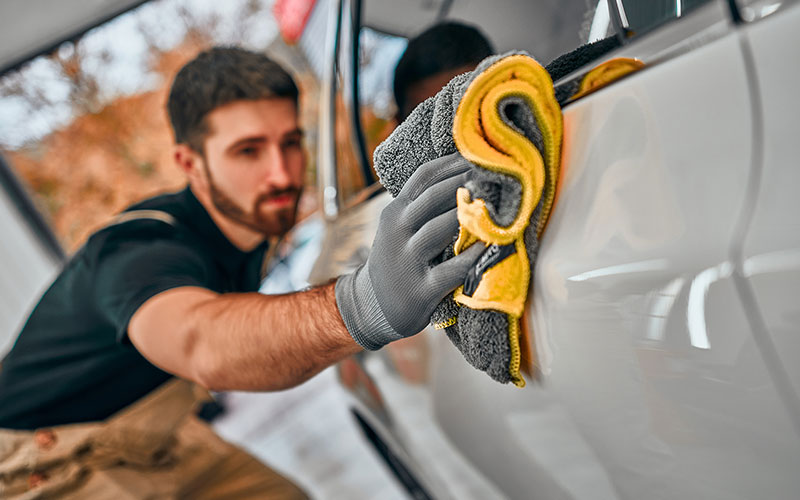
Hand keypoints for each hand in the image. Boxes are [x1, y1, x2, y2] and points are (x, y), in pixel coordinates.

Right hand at [335, 153, 483, 349]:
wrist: (373, 306)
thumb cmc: (398, 260)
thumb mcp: (399, 228)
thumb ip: (421, 205)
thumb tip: (464, 175)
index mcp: (395, 212)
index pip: (424, 177)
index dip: (454, 163)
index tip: (481, 154)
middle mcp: (397, 231)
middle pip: (434, 197)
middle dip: (466, 182)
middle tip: (497, 173)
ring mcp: (407, 260)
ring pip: (440, 228)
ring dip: (470, 214)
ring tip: (498, 204)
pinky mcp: (421, 289)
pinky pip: (452, 270)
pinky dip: (474, 257)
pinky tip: (492, 246)